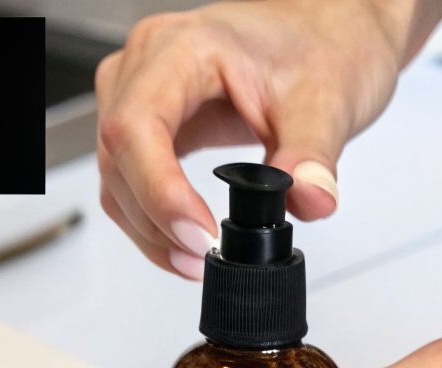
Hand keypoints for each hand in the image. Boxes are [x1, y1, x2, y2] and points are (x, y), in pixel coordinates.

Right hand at [94, 0, 422, 278]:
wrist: (326, 34)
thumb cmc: (320, 45)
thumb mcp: (326, 99)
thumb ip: (313, 153)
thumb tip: (309, 199)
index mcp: (183, 47)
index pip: (138, 124)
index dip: (158, 189)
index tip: (198, 234)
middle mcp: (148, 64)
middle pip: (118, 155)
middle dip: (155, 218)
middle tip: (202, 256)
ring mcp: (140, 92)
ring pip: (115, 175)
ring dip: (148, 228)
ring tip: (196, 258)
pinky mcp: (148, 122)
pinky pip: (128, 178)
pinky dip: (151, 219)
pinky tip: (183, 242)